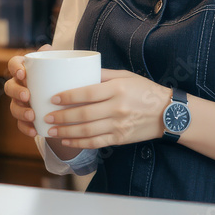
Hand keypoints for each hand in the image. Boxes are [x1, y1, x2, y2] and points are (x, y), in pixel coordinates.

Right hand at [3, 43, 51, 137]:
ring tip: (32, 115)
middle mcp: (18, 85)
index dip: (15, 68)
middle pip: (10, 87)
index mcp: (24, 69)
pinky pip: (20, 124)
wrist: (65, 99)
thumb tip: (48, 46)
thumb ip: (53, 57)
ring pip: (13, 107)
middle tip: (28, 96)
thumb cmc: (58, 77)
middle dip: (17, 92)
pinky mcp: (24, 118)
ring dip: (21, 112)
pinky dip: (26, 128)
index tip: (23, 74)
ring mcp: (19, 103)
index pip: (13, 64)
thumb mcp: (58, 66)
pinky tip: (34, 131)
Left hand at [43, 69, 170, 149]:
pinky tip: (67, 141)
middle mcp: (117, 107)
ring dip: (66, 132)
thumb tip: (81, 71)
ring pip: (87, 131)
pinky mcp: (120, 138)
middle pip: (84, 114)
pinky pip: (96, 142)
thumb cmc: (145, 90)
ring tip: (51, 131)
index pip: (87, 92)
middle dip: (62, 117)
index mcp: (117, 89)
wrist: (167, 113)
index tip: (53, 98)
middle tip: (47, 117)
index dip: (68, 96)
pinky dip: (79, 143)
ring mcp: (118, 125)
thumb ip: (104, 74)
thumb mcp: (126, 76)